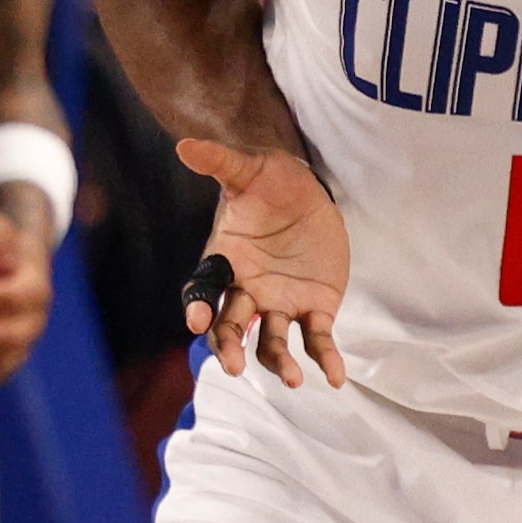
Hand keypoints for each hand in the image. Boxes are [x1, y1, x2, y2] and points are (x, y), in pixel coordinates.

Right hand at [178, 140, 348, 388]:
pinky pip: (316, 339)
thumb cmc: (269, 180)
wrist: (308, 190)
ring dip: (278, 361)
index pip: (204, 290)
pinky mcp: (313, 308)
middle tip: (234, 366)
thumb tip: (185, 143)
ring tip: (293, 379)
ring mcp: (279, 303)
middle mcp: (247, 290)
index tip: (198, 322)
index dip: (199, 308)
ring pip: (271, 341)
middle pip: (231, 327)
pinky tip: (336, 377)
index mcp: (224, 261)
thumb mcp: (247, 167)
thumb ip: (219, 161)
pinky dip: (325, 358)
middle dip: (230, 347)